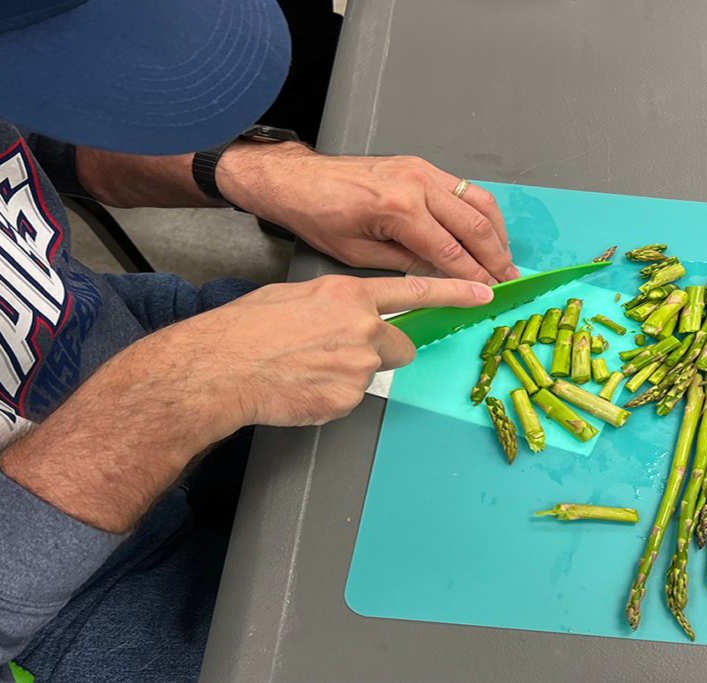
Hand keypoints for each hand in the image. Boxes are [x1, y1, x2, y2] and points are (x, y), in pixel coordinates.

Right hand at [0, 274, 487, 531]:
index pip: (414, 291)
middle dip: (381, 353)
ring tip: (306, 372)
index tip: (485, 291)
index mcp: (348, 295)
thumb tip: (348, 316)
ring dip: (350, 375)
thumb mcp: (295, 298)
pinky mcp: (345, 400)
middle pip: (399, 347)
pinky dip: (330, 398)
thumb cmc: (247, 327)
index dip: (453, 292)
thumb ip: (334, 304)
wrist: (221, 367)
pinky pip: (349, 400)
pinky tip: (299, 389)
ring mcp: (356, 367)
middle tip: (338, 355)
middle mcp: (361, 328)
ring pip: (371, 375)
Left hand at [217, 142, 518, 285]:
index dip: (473, 275)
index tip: (490, 293)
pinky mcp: (420, 166)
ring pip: (476, 201)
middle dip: (494, 256)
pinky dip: (480, 212)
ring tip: (505, 259)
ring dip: (495, 232)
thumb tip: (442, 277)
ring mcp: (421, 170)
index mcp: (398, 208)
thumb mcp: (358, 254)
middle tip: (508, 280)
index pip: (449, 250)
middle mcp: (416, 183)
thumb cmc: (319, 216)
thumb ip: (406, 264)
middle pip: (472, 225)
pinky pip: (463, 188)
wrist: (299, 180)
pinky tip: (486, 232)